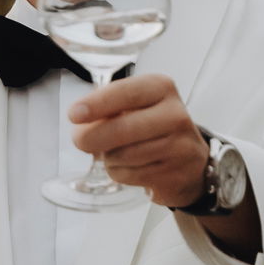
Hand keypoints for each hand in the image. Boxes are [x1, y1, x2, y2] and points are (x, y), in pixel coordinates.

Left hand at [69, 74, 208, 206]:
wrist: (190, 162)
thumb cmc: (153, 129)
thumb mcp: (134, 107)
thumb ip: (106, 110)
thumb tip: (81, 127)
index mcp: (160, 88)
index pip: (125, 93)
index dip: (97, 104)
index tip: (74, 114)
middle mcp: (174, 114)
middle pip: (122, 128)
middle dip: (92, 138)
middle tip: (80, 141)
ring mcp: (178, 146)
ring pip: (122, 156)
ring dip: (110, 159)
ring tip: (119, 154)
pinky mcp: (174, 174)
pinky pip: (130, 176)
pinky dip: (121, 174)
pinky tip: (132, 168)